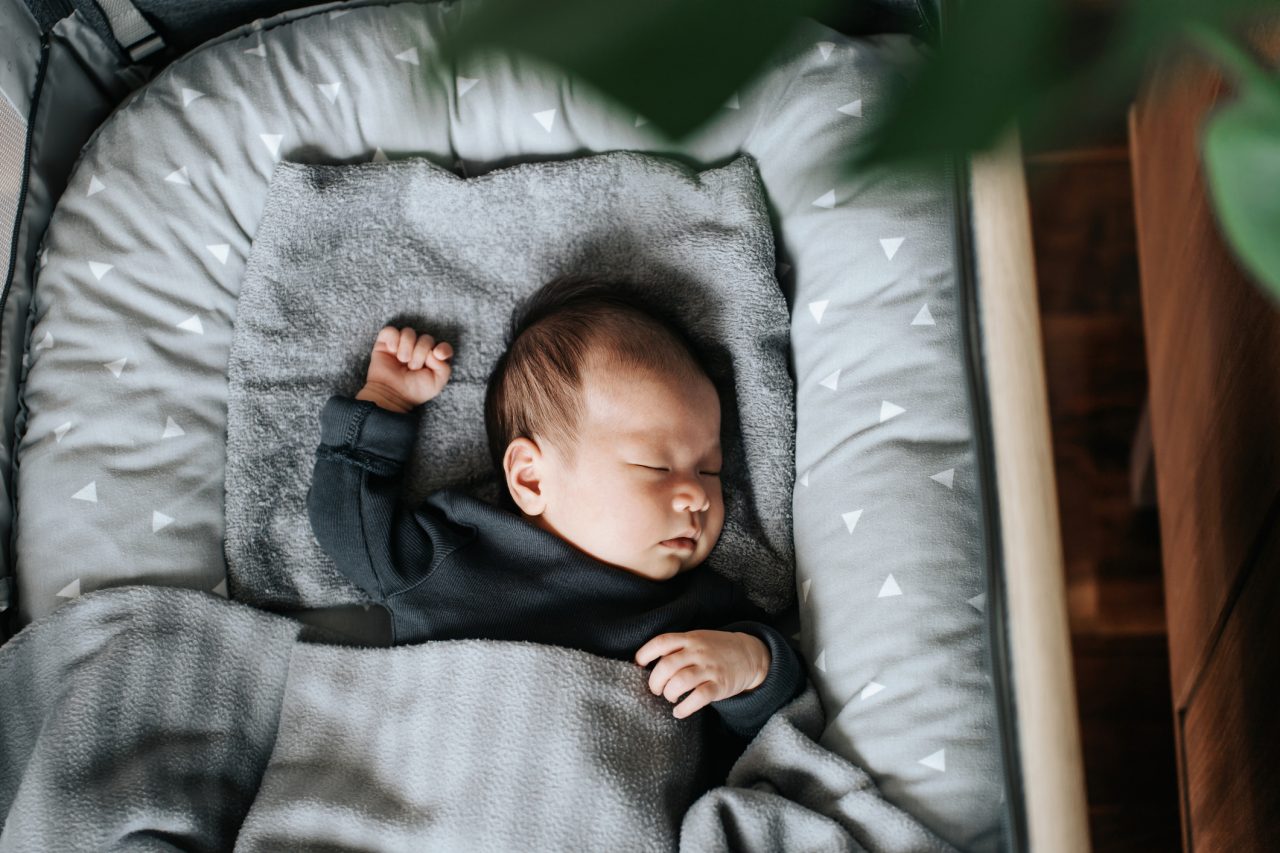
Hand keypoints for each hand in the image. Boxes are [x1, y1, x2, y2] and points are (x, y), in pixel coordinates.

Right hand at [357, 325, 452, 411]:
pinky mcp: (386, 342)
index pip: (444, 347)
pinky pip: (391, 330)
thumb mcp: (437, 383)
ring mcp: (402, 344)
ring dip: (407, 347)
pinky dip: (393, 339)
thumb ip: (444, 367)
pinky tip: (392, 350)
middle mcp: (419, 349)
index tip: (438, 354)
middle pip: (426, 338)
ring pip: (409, 332)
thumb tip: (434, 352)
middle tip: (413, 367)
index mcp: (433, 358)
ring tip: (403, 361)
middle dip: (421, 353)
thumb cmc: (414, 390)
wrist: (392, 395)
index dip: (443, 348)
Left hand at [634, 630, 769, 719]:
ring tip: (670, 697)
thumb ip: (677, 647)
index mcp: (690, 638)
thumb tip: (649, 662)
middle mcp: (698, 652)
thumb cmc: (716, 649)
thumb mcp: (697, 639)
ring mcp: (710, 668)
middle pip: (667, 665)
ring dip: (669, 693)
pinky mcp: (720, 685)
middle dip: (655, 681)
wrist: (749, 654)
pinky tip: (679, 711)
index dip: (645, 653)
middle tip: (656, 689)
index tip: (639, 664)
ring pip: (681, 682)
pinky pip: (698, 698)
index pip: (662, 642)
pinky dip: (684, 708)